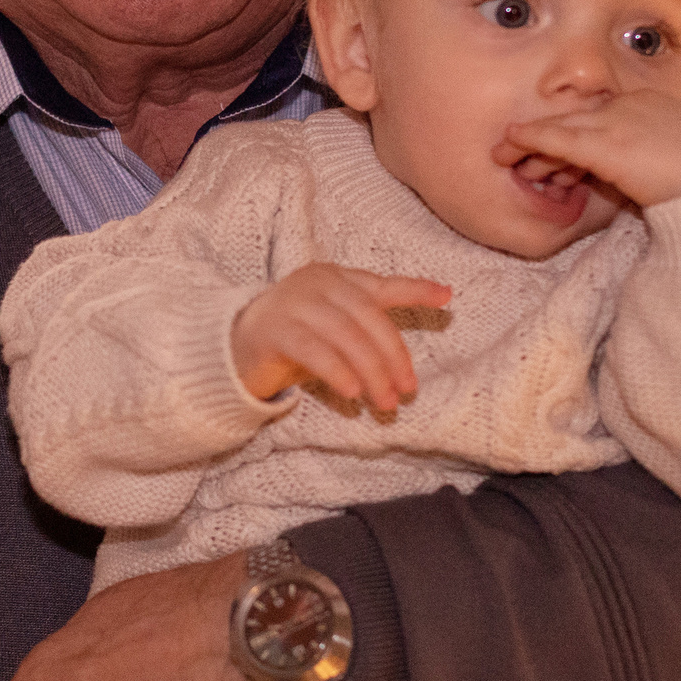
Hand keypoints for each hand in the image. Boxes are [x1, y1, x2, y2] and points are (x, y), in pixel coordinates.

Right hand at [231, 266, 452, 408]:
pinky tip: (353, 393)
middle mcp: (316, 283)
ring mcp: (293, 303)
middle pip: (368, 318)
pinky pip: (315, 352)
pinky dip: (338, 372)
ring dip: (371, 373)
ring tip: (385, 402)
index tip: (447, 298)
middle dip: (392, 357)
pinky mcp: (274, 331)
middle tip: (407, 391)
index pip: (381, 285)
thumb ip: (372, 320)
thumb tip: (435, 309)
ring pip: (345, 337)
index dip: (415, 290)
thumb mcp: (336, 323)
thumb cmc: (296, 336)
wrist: (233, 347)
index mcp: (335, 277)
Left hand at [498, 89, 680, 208]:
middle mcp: (632, 103)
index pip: (599, 115)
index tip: (555, 155)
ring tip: (508, 158)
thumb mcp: (673, 160)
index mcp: (651, 103)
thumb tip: (620, 172)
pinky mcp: (610, 143)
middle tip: (513, 152)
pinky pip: (560, 139)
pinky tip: (512, 143)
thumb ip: (643, 157)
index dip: (571, 134)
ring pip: (564, 128)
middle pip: (577, 117)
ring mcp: (620, 120)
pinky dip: (533, 140)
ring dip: (532, 145)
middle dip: (543, 136)